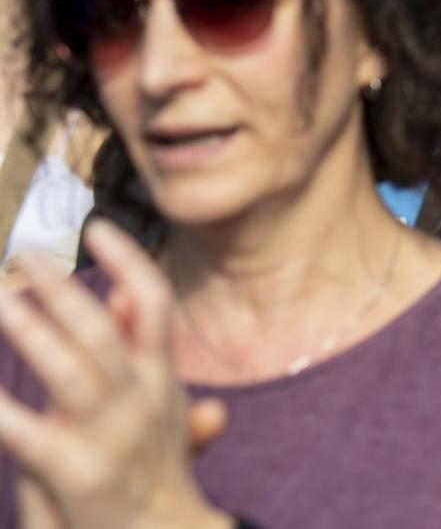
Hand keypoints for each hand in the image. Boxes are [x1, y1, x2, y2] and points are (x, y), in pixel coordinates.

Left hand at [0, 225, 227, 528]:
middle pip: (102, 327)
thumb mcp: (160, 408)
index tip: (97, 229)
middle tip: (23, 256)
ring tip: (1, 297)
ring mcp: (111, 435)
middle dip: (61, 287)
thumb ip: (141, 353)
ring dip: (31, 327)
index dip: (128, 260)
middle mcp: (143, 399)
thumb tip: (123, 298)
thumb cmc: (149, 475)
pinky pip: (24, 431)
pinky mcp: (77, 471)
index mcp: (161, 379)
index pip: (154, 302)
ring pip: (69, 366)